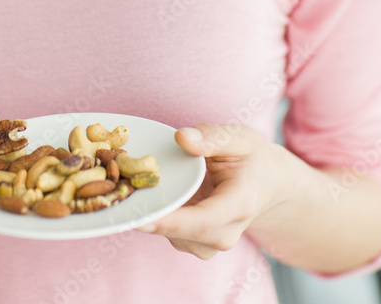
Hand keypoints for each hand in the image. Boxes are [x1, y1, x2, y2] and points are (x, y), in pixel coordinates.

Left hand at [137, 123, 290, 259]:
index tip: (138, 217)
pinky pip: (169, 231)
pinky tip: (142, 192)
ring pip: (171, 234)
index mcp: (239, 205)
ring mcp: (209, 243)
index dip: (169, 221)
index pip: (202, 220)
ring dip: (148, 213)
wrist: (265, 184)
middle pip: (181, 232)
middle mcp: (224, 232)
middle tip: (115, 194)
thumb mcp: (238, 138)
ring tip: (126, 185)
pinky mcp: (195, 242)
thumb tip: (181, 137)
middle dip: (148, 214)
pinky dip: (154, 214)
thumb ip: (211, 137)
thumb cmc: (251, 158)